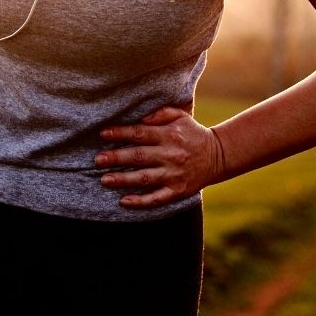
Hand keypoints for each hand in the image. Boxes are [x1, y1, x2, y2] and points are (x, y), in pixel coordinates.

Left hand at [96, 107, 226, 208]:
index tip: (103, 134)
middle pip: (138, 156)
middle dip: (116, 157)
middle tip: (97, 160)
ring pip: (144, 178)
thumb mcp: (180, 116)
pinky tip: (124, 201)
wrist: (218, 156)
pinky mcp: (177, 191)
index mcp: (170, 135)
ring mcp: (174, 174)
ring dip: (123, 179)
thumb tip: (140, 118)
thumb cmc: (192, 133)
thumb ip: (160, 113)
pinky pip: (156, 198)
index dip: (120, 133)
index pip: (140, 133)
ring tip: (104, 179)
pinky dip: (140, 201)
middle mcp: (171, 155)